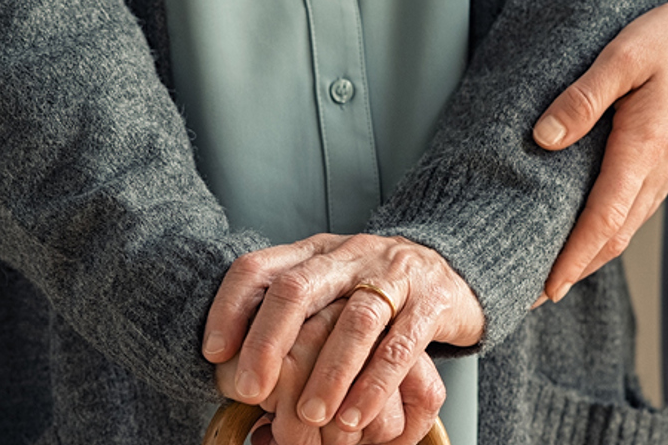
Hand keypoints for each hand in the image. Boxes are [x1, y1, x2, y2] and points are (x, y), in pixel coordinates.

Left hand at [204, 234, 481, 439]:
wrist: (454, 268)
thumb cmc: (374, 291)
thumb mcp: (328, 288)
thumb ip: (288, 315)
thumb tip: (228, 368)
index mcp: (315, 252)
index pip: (259, 267)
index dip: (230, 308)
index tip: (213, 353)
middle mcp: (349, 255)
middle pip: (298, 289)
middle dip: (267, 343)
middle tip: (249, 390)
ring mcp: (393, 275)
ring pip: (354, 320)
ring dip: (327, 373)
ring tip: (310, 416)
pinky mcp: (432, 302)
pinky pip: (401, 345)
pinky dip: (375, 384)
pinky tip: (355, 415)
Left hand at [531, 0, 667, 303]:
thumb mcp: (625, 56)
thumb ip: (583, 98)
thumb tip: (544, 137)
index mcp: (642, 151)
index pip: (602, 222)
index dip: (572, 260)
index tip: (545, 289)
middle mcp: (657, 172)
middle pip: (613, 239)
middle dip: (574, 271)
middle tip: (534, 295)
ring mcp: (667, 172)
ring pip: (626, 228)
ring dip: (591, 256)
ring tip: (554, 271)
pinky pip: (636, 210)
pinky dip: (609, 232)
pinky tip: (589, 230)